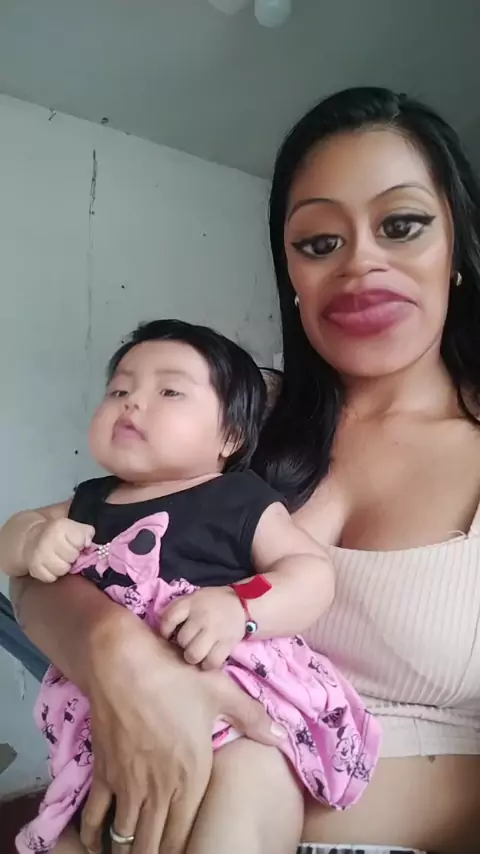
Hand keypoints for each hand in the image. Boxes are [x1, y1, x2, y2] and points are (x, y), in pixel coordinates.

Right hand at [25, 518, 94, 582]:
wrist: (31, 538)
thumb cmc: (58, 533)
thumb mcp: (74, 526)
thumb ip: (87, 533)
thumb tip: (88, 544)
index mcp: (60, 527)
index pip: (81, 542)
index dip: (80, 543)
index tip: (75, 542)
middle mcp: (48, 540)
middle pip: (72, 557)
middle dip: (72, 556)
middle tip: (66, 552)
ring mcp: (39, 555)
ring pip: (62, 570)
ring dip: (63, 566)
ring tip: (59, 559)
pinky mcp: (34, 568)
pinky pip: (51, 578)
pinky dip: (52, 574)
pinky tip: (50, 566)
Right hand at [79, 611, 284, 853]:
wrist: (123, 663)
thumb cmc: (175, 676)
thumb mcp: (220, 692)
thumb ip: (252, 718)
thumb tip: (283, 736)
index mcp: (190, 776)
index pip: (184, 836)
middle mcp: (158, 789)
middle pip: (152, 844)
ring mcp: (127, 784)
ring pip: (125, 838)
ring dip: (128, 851)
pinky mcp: (103, 772)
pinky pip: (96, 817)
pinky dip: (93, 835)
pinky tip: (94, 845)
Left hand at [159, 587, 245, 668]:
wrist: (243, 604)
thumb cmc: (213, 603)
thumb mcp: (194, 598)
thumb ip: (180, 610)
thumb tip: (162, 629)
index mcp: (191, 603)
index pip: (169, 618)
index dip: (164, 630)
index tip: (168, 634)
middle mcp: (202, 616)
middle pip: (182, 639)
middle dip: (182, 644)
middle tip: (188, 642)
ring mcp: (215, 631)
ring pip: (194, 654)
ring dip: (193, 656)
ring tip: (196, 653)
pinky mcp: (227, 644)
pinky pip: (211, 662)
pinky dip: (208, 664)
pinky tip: (208, 659)